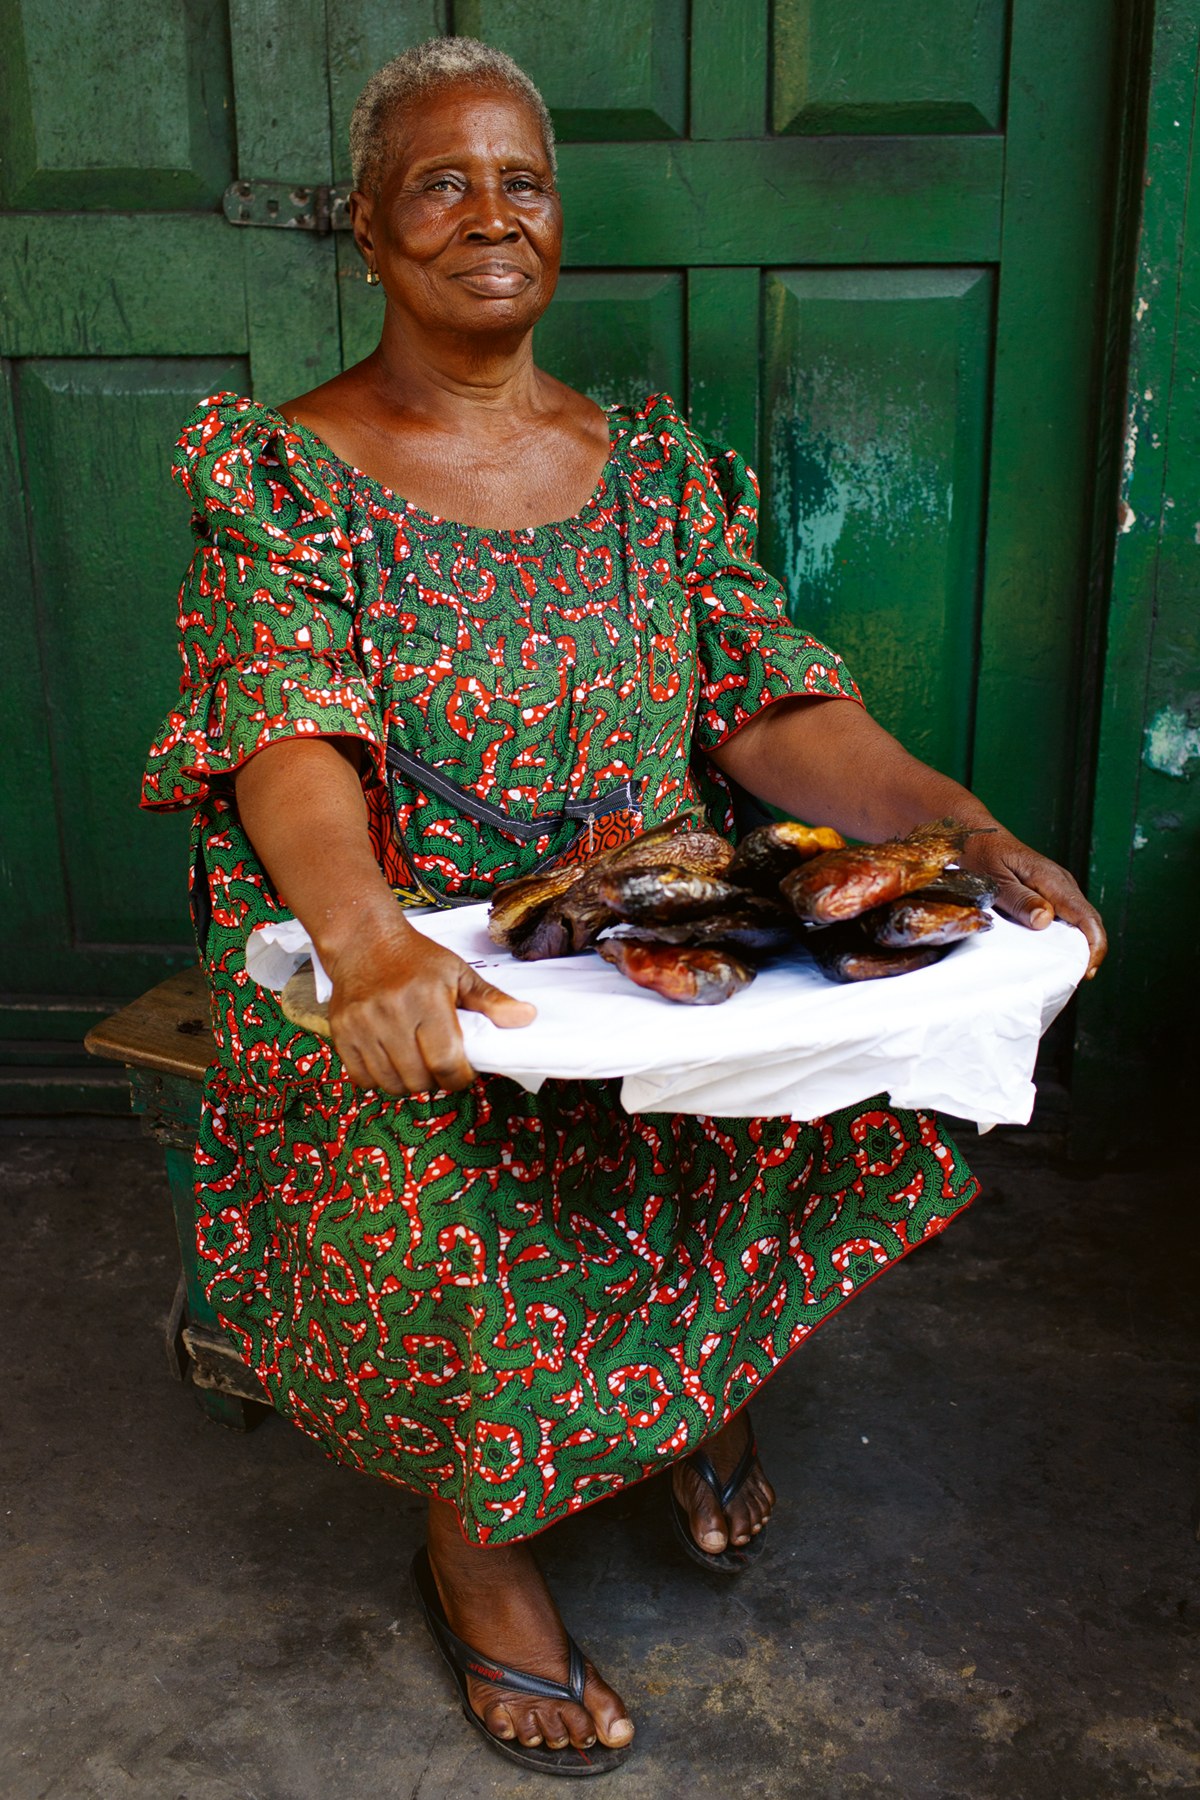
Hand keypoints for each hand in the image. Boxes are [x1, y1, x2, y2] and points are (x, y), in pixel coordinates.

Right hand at [324, 913, 535, 1094]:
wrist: (363, 941)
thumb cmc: (415, 958)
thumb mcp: (458, 973)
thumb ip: (492, 1000)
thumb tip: (526, 1017)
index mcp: (426, 998)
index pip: (446, 1061)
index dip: (458, 1076)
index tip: (462, 1072)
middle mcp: (391, 1012)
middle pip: (418, 1078)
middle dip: (435, 1080)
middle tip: (439, 1065)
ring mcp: (362, 1024)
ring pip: (390, 1083)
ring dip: (408, 1083)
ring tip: (416, 1063)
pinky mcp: (341, 1033)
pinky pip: (361, 1078)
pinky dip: (379, 1079)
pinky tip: (391, 1061)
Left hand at [959, 830, 1106, 978]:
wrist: (977, 834)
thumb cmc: (982, 854)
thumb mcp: (995, 881)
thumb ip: (1019, 900)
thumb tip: (1046, 920)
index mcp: (1052, 880)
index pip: (1086, 915)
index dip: (1093, 944)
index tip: (1086, 969)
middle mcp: (1061, 883)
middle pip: (1088, 921)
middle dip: (1088, 951)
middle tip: (1075, 977)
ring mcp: (1057, 886)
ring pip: (1078, 920)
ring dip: (1077, 944)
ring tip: (1065, 968)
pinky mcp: (1049, 891)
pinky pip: (1064, 915)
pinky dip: (1064, 935)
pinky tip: (1053, 950)